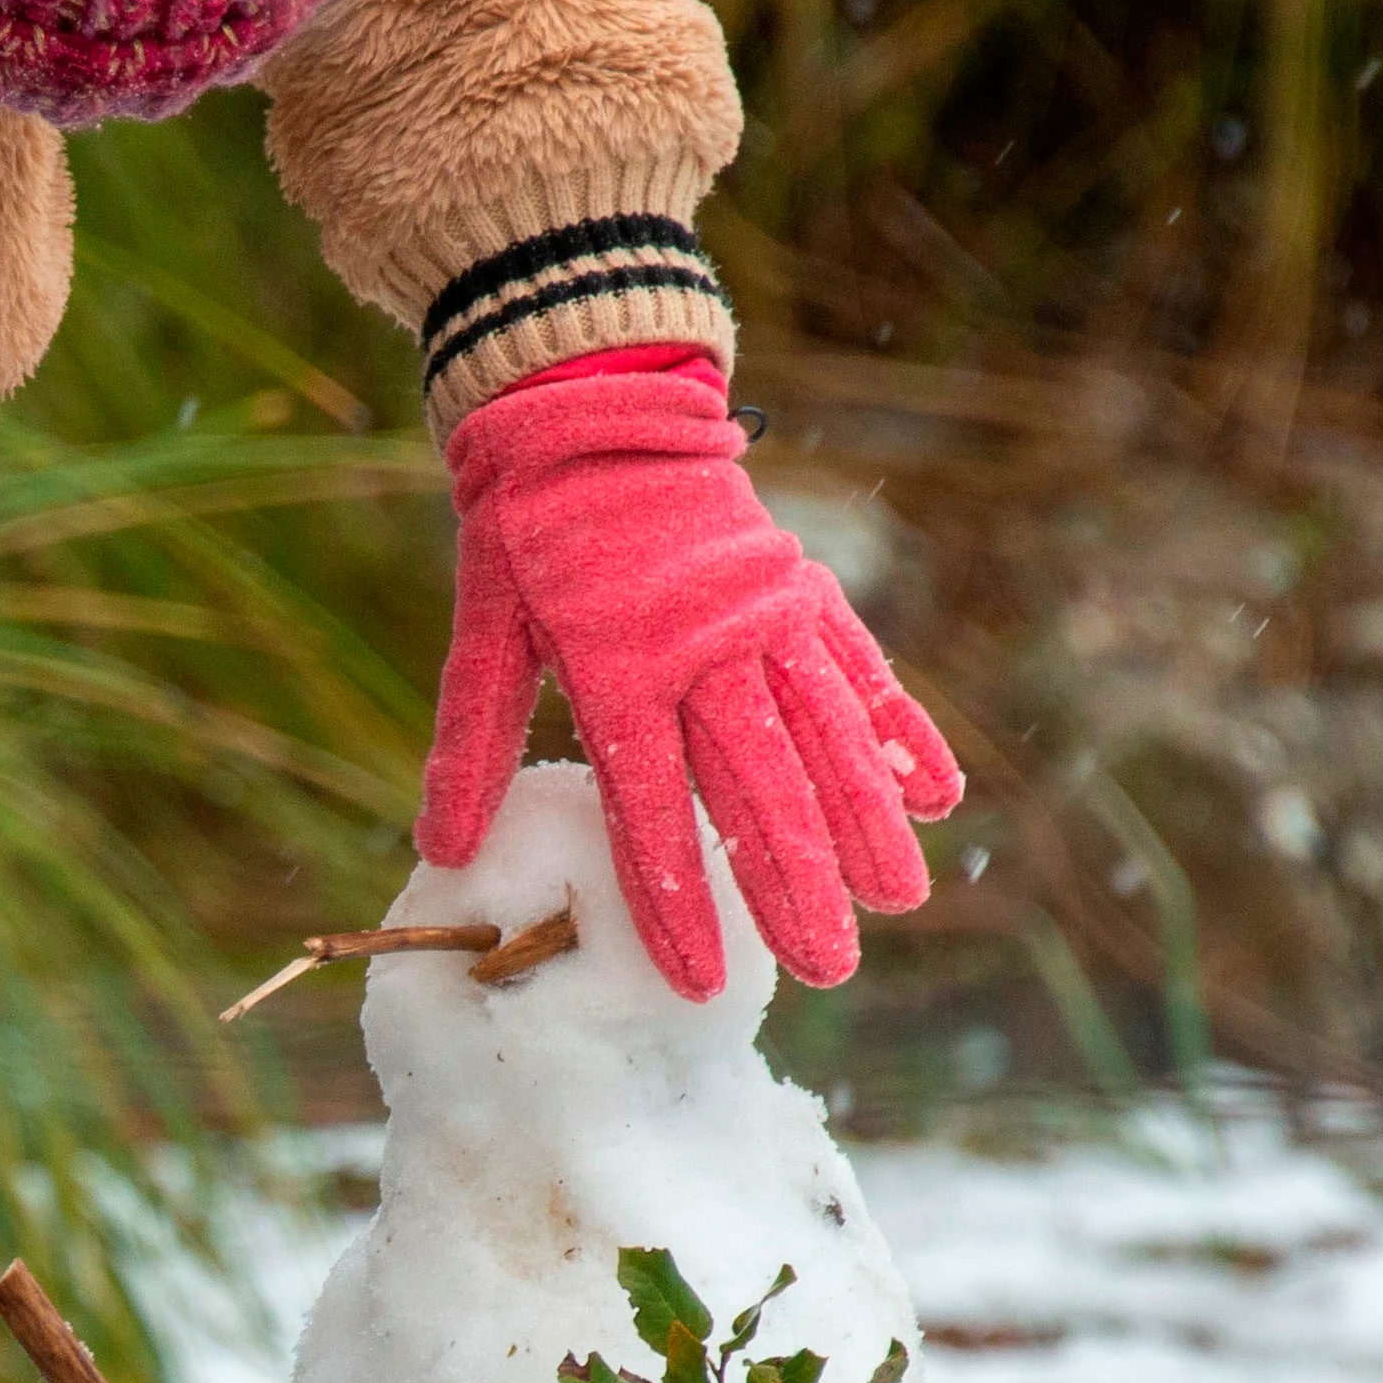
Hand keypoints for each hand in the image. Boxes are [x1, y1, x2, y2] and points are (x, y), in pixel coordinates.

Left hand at [419, 347, 959, 996]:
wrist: (591, 400)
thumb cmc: (526, 528)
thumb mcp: (483, 626)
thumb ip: (472, 740)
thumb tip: (445, 855)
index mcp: (616, 665)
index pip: (652, 810)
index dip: (678, 902)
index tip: (705, 982)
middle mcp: (703, 647)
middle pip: (757, 788)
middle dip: (795, 887)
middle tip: (829, 971)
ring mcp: (764, 615)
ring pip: (826, 735)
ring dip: (864, 822)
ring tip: (898, 900)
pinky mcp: (801, 588)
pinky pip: (861, 669)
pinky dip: (901, 730)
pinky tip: (937, 794)